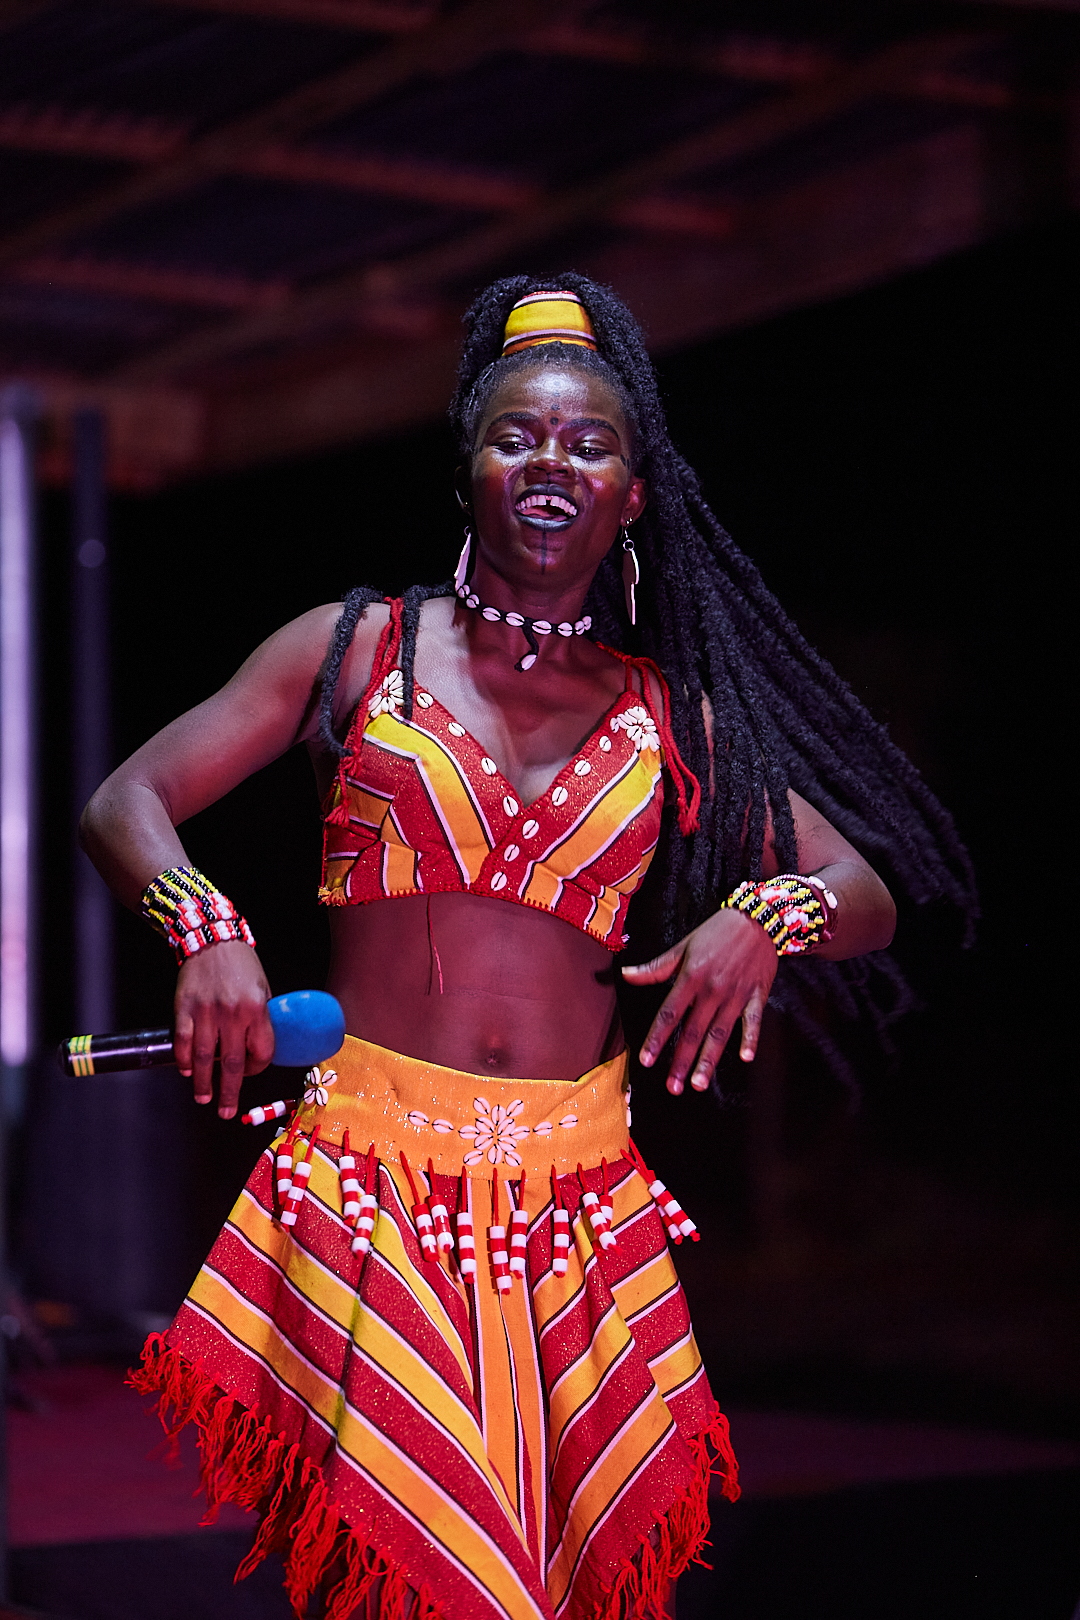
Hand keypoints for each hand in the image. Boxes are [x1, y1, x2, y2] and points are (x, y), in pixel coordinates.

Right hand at [173, 941, 274, 1118]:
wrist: (211, 938)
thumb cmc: (241, 964)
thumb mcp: (262, 988)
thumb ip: (260, 1018)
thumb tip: (256, 1048)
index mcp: (257, 1009)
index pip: (261, 1051)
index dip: (258, 1067)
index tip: (252, 1071)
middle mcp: (232, 1013)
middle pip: (232, 1063)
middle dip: (230, 1092)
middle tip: (227, 1112)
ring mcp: (206, 1012)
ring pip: (204, 1058)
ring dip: (203, 1083)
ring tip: (204, 1098)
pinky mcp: (184, 1009)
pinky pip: (183, 1042)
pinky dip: (184, 1060)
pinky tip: (186, 1071)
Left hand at [621, 909, 777, 1094]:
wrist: (758, 918)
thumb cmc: (717, 932)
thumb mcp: (683, 945)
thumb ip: (656, 967)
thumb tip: (626, 974)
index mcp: (691, 977)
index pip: (669, 1013)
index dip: (657, 1038)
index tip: (646, 1061)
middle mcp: (712, 990)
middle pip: (692, 1031)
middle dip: (680, 1061)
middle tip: (672, 1087)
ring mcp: (735, 994)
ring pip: (719, 1033)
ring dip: (708, 1060)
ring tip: (698, 1083)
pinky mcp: (756, 995)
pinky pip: (753, 1021)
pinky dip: (751, 1038)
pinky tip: (746, 1058)